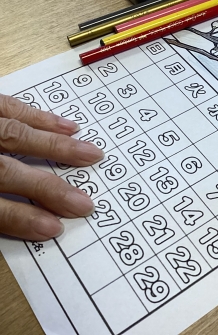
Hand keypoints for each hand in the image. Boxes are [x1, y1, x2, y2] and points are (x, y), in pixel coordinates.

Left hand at [0, 94, 103, 240]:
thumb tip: (31, 225)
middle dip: (49, 188)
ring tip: (92, 156)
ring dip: (57, 147)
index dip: (20, 218)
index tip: (53, 229)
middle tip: (84, 204)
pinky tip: (68, 126)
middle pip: (7, 171)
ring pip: (15, 134)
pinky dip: (41, 117)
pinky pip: (10, 106)